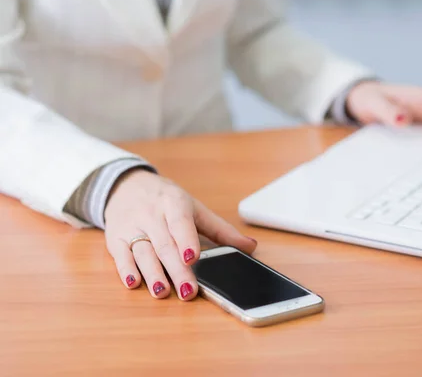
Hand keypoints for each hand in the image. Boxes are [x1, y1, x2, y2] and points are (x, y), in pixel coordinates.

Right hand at [104, 169, 256, 299]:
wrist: (126, 186)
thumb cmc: (166, 201)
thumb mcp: (194, 209)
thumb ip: (221, 230)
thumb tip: (250, 247)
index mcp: (174, 203)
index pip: (180, 222)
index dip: (186, 240)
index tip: (193, 258)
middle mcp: (151, 214)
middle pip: (164, 244)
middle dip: (176, 269)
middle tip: (188, 290)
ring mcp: (131, 226)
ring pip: (142, 251)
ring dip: (152, 273)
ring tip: (162, 291)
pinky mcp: (114, 238)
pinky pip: (120, 255)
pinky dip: (125, 270)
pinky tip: (133, 283)